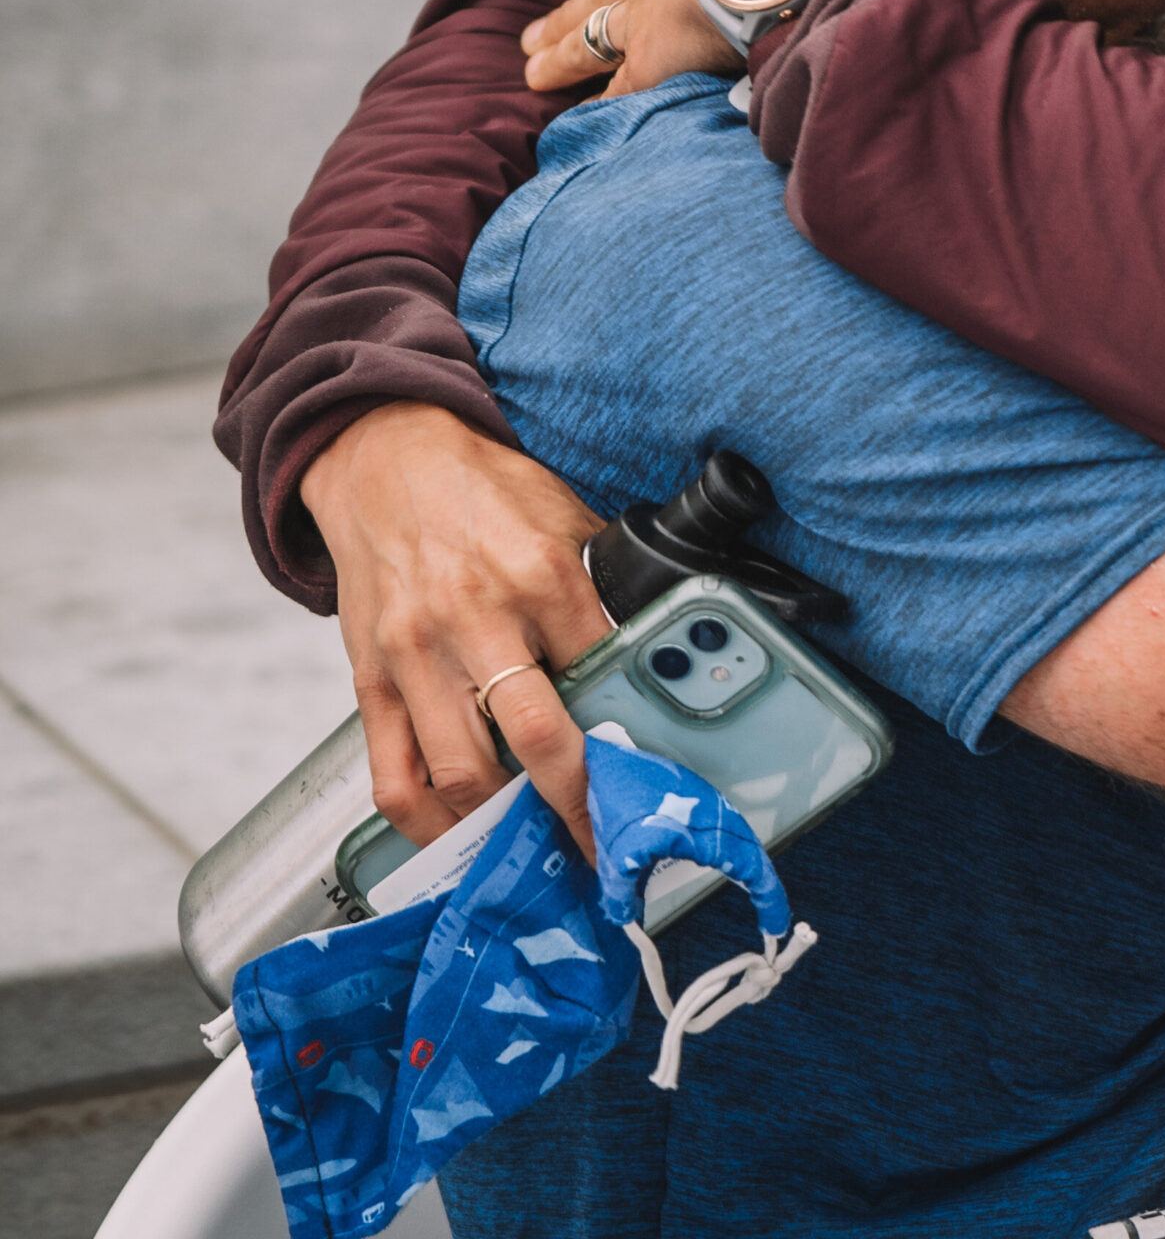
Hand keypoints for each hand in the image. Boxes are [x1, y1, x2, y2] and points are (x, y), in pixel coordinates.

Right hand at [300, 403, 610, 855]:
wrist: (382, 458)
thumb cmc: (481, 490)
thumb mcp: (562, 513)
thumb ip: (599, 580)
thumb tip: (650, 638)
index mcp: (540, 575)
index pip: (603, 670)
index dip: (632, 725)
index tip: (654, 768)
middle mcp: (477, 620)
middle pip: (539, 736)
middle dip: (581, 800)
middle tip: (607, 842)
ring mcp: (418, 658)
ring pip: (464, 774)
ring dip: (506, 822)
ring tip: (539, 843)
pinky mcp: (371, 683)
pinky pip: (392, 779)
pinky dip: (428, 824)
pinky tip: (460, 836)